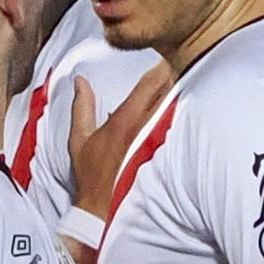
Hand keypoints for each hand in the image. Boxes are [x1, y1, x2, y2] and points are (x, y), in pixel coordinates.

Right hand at [68, 61, 172, 216]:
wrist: (102, 206)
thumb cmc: (91, 173)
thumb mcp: (79, 138)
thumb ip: (81, 107)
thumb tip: (80, 81)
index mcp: (124, 121)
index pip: (148, 86)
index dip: (160, 69)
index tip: (166, 56)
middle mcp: (144, 128)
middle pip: (167, 94)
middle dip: (173, 78)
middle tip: (181, 62)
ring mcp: (156, 141)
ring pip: (174, 109)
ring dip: (177, 94)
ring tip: (185, 81)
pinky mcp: (162, 153)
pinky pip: (173, 127)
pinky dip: (177, 114)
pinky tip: (182, 109)